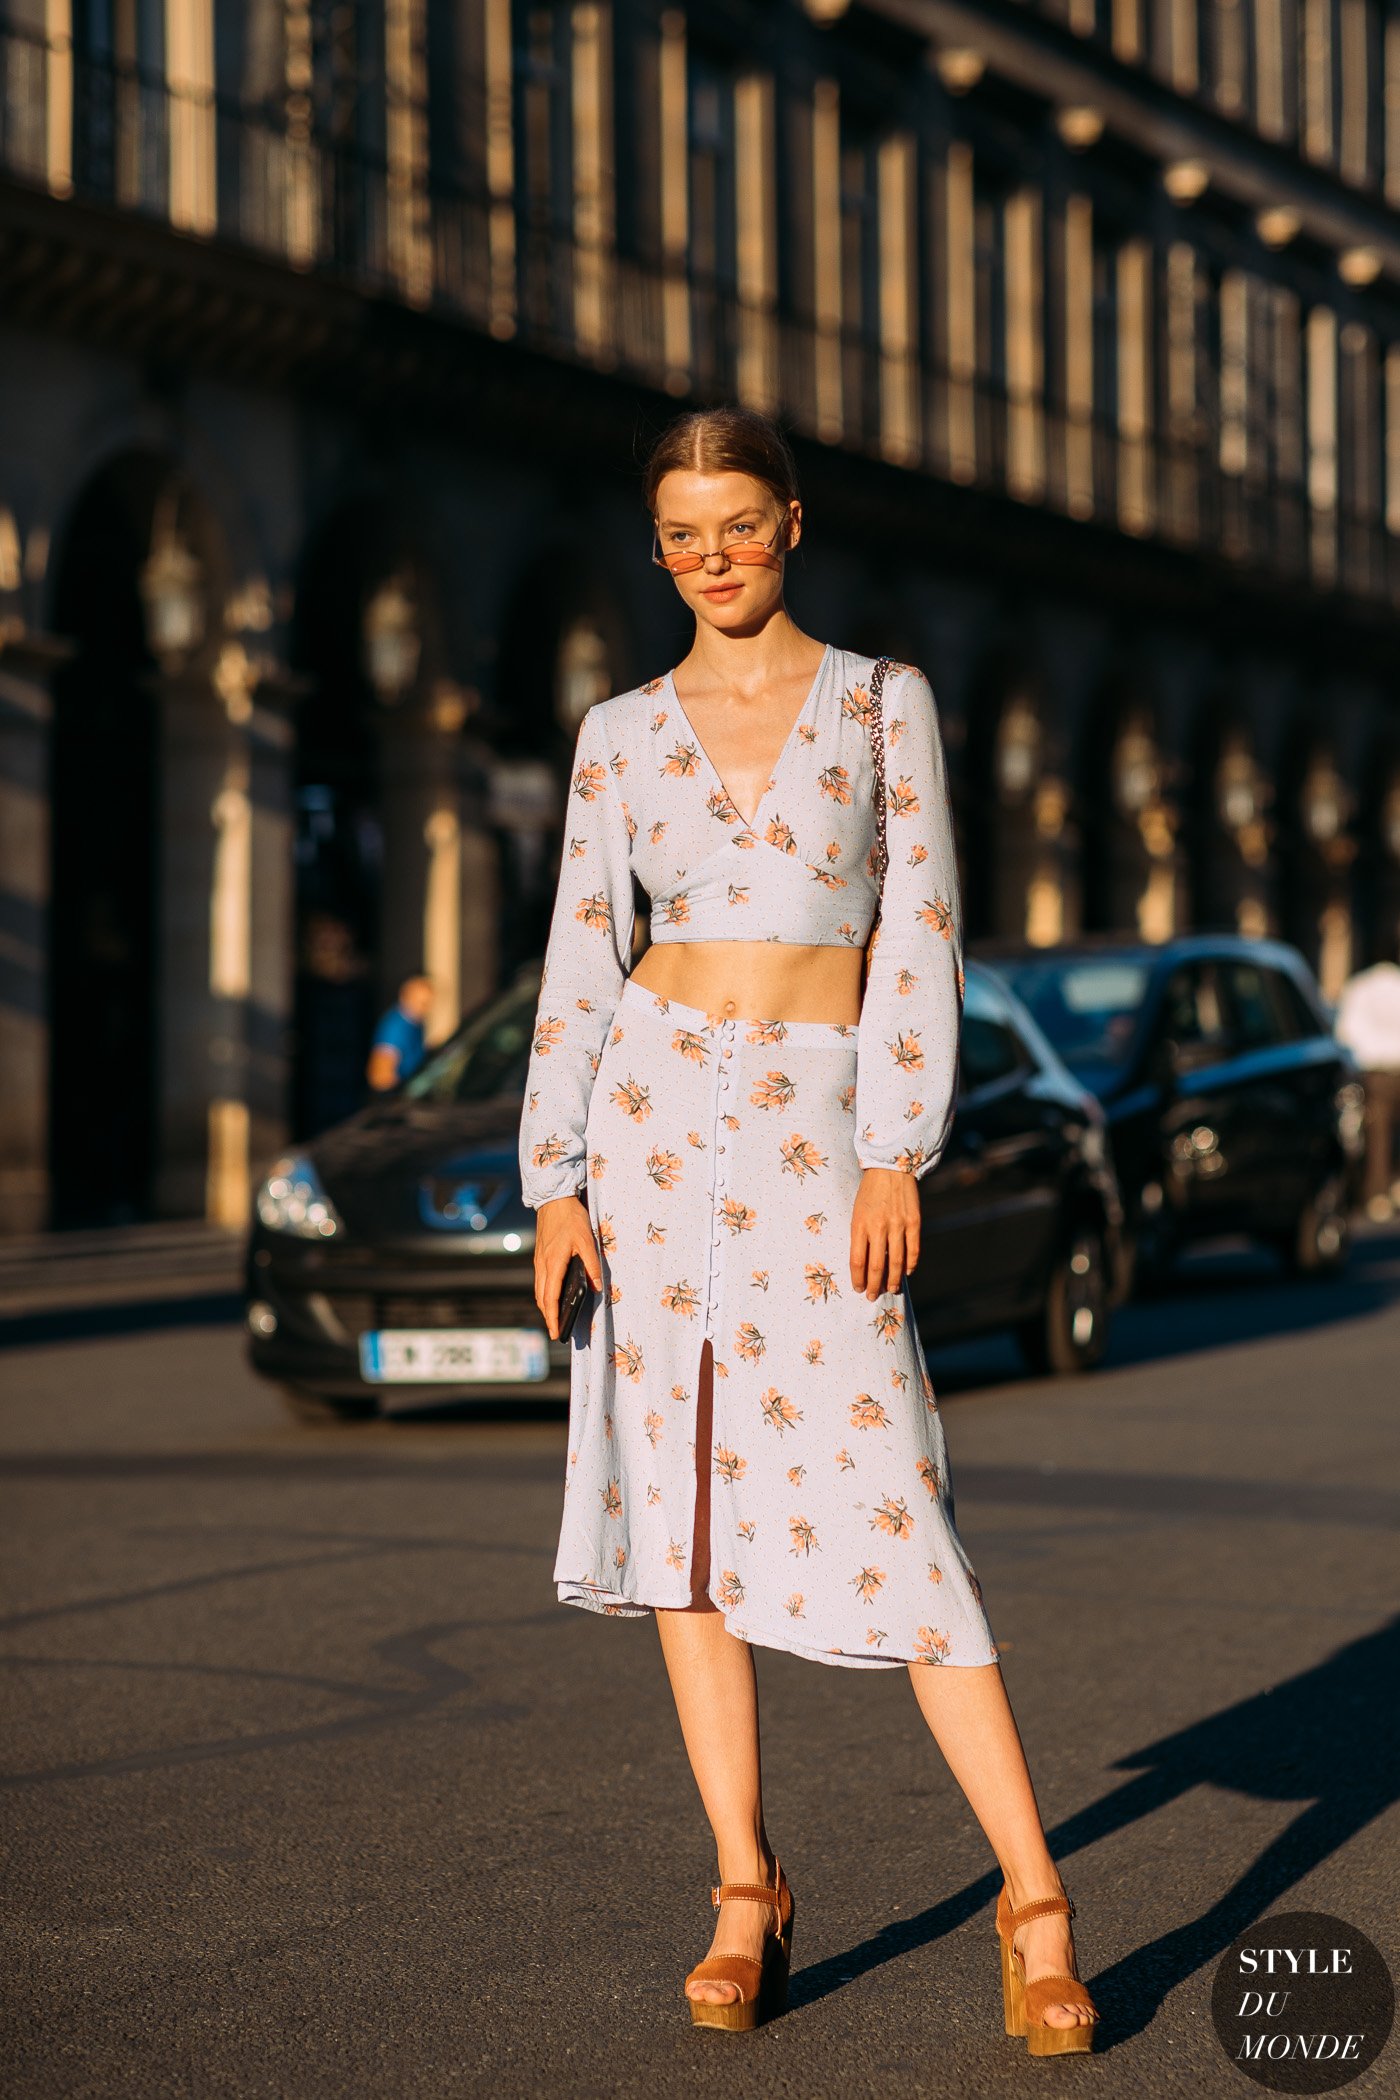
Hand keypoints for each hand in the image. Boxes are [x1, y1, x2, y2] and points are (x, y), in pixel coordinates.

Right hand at [532, 1193, 603, 1339]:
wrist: (554, 1199)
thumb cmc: (571, 1218)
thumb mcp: (587, 1240)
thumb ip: (592, 1264)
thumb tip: (597, 1287)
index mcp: (553, 1263)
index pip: (550, 1297)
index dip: (552, 1317)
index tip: (555, 1332)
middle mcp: (542, 1265)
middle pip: (542, 1297)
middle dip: (547, 1316)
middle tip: (556, 1331)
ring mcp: (539, 1260)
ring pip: (539, 1290)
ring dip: (545, 1305)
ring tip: (555, 1317)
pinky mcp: (540, 1256)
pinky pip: (540, 1281)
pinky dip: (544, 1293)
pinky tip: (553, 1295)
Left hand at [850, 1167, 921, 1299]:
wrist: (891, 1168)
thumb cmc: (869, 1192)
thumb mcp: (857, 1212)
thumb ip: (860, 1236)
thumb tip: (865, 1263)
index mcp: (859, 1224)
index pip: (857, 1260)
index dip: (858, 1278)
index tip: (858, 1288)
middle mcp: (879, 1227)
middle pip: (876, 1266)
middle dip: (874, 1285)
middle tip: (872, 1296)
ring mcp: (898, 1225)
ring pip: (896, 1262)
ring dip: (893, 1280)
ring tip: (891, 1290)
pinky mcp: (914, 1222)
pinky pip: (913, 1250)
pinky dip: (910, 1264)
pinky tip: (907, 1272)